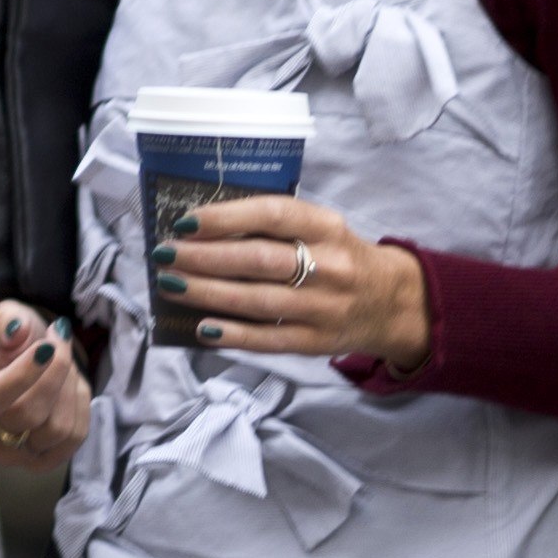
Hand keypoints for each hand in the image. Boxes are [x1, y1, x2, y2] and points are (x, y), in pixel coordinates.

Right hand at [0, 301, 94, 461]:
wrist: (27, 362)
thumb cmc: (12, 342)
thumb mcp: (5, 318)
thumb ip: (5, 319)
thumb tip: (15, 331)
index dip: (22, 376)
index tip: (46, 347)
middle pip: (29, 415)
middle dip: (56, 373)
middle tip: (59, 341)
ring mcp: (14, 453)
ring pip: (57, 428)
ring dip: (71, 388)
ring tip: (66, 362)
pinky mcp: (44, 461)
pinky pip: (75, 437)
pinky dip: (82, 406)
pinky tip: (73, 385)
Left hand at [156, 194, 430, 365]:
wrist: (391, 302)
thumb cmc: (340, 257)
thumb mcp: (321, 228)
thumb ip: (275, 226)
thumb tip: (204, 229)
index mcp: (328, 227)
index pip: (272, 214)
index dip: (226, 217)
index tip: (186, 222)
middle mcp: (329, 266)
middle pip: (258, 260)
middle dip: (204, 257)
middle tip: (166, 255)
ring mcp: (324, 308)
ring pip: (257, 300)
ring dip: (207, 293)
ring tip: (171, 285)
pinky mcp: (316, 342)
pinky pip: (269, 339)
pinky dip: (233, 334)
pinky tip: (203, 326)